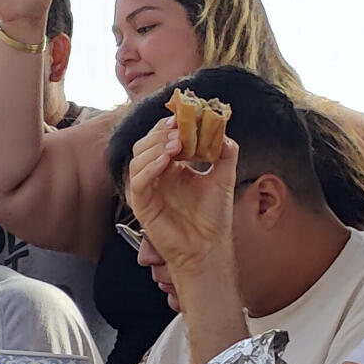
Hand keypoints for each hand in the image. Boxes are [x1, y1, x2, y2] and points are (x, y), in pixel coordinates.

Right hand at [126, 119, 238, 278]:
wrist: (208, 246)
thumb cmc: (213, 216)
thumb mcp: (224, 177)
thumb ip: (225, 153)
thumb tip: (224, 131)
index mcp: (173, 167)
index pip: (163, 139)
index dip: (170, 126)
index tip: (184, 117)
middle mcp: (157, 176)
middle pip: (146, 145)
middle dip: (161, 133)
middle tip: (179, 128)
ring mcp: (148, 189)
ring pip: (138, 159)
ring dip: (155, 147)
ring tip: (176, 143)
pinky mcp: (142, 204)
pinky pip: (138, 181)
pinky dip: (150, 167)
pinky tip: (166, 160)